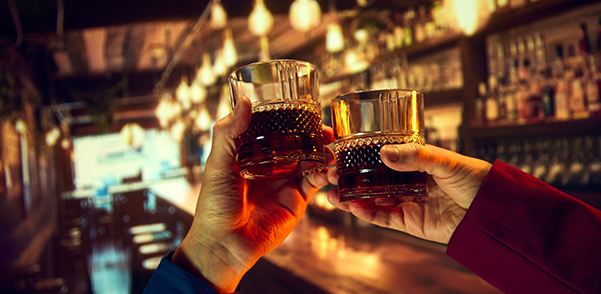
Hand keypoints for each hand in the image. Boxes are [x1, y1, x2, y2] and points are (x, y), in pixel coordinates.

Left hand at [172, 96, 335, 292]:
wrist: (224, 245)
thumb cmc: (214, 206)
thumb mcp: (217, 164)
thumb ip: (229, 133)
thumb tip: (244, 102)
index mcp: (249, 153)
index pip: (273, 129)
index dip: (289, 118)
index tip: (304, 107)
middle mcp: (269, 165)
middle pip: (296, 143)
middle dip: (313, 134)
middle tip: (326, 129)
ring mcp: (284, 182)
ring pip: (310, 160)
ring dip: (323, 152)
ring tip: (331, 148)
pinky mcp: (296, 200)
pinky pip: (315, 182)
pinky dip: (324, 174)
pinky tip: (326, 169)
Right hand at [327, 143, 490, 243]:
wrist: (491, 210)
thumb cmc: (474, 178)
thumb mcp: (444, 160)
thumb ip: (415, 156)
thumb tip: (384, 153)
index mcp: (414, 163)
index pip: (380, 159)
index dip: (359, 157)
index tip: (339, 154)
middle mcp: (407, 181)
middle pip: (371, 180)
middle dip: (349, 178)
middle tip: (329, 174)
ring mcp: (407, 202)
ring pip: (372, 200)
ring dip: (351, 197)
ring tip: (332, 193)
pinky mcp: (410, 222)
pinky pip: (384, 217)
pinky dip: (367, 213)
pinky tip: (353, 206)